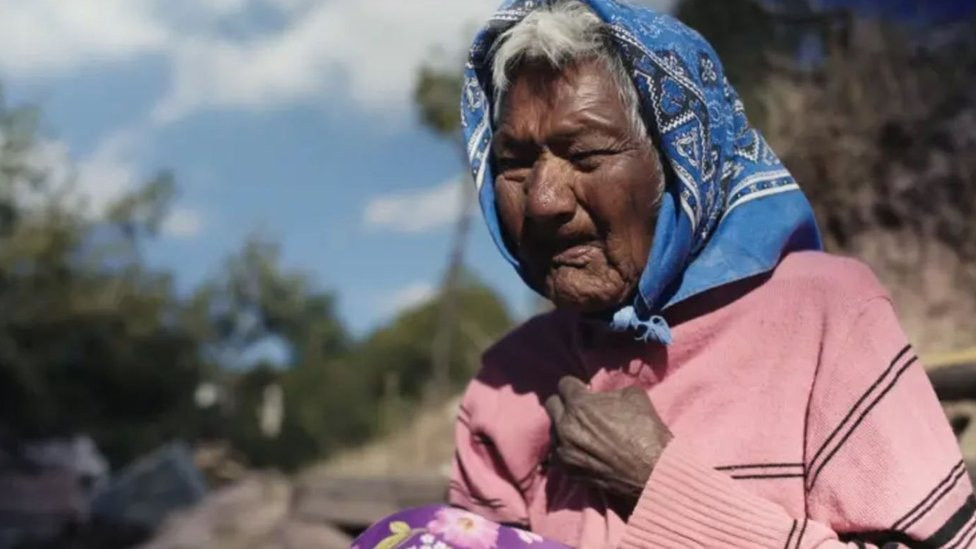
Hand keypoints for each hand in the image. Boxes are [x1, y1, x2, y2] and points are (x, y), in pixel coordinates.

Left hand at [544, 376, 671, 501]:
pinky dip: (565, 449)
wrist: (652, 471)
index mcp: (579, 404)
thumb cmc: (646, 431)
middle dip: (565, 404)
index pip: (564, 384)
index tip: (583, 391)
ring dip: (564, 428)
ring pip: (553, 430)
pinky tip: (580, 450)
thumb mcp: (633, 395)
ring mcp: (563, 450)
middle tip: (580, 410)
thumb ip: (609, 392)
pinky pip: (556, 453)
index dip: (576, 386)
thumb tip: (602, 396)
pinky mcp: (567, 470)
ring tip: (582, 433)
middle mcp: (565, 426)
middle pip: (552, 405)